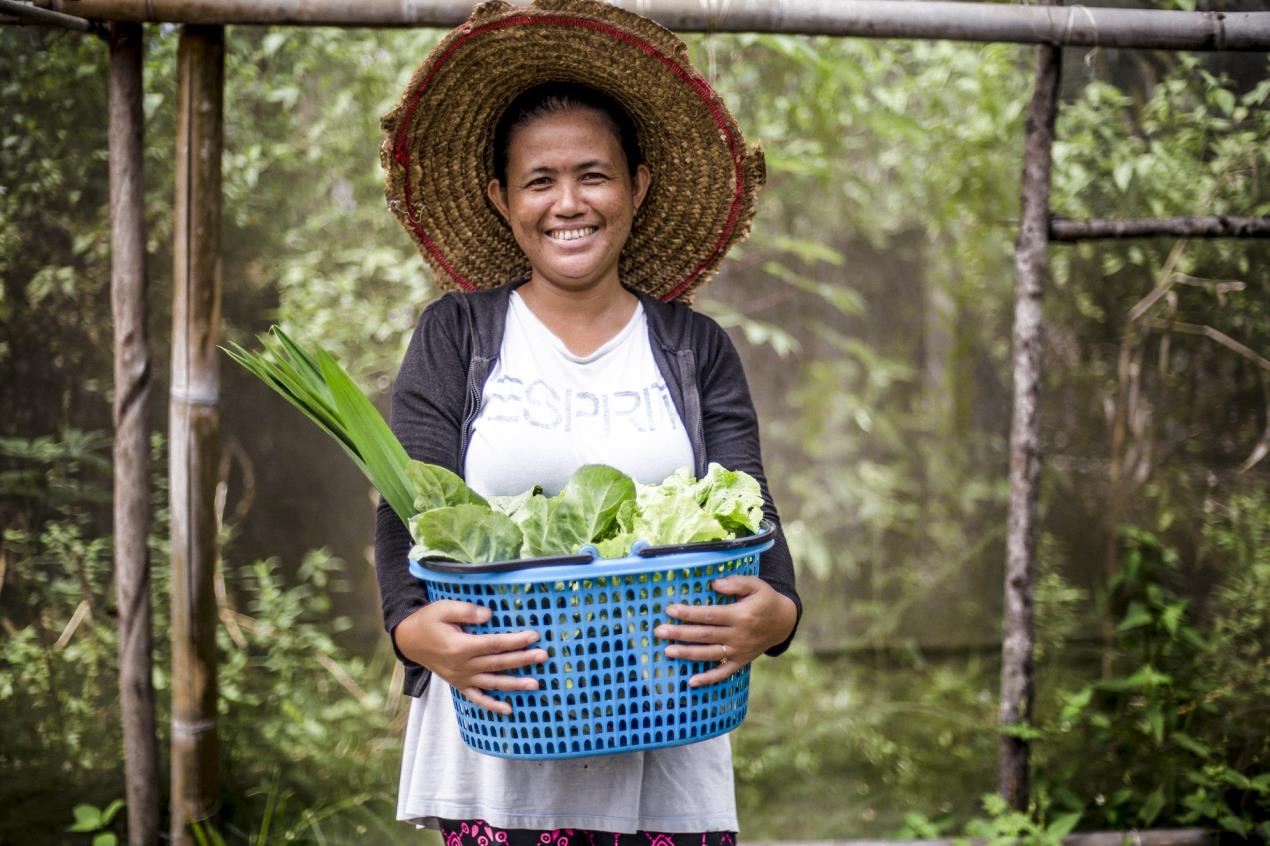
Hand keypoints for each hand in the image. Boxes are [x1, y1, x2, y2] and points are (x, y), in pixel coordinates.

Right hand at [392, 601, 547, 713]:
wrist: (409, 640)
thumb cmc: (428, 621)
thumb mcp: (443, 608)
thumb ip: (467, 611)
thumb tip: (490, 615)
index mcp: (460, 646)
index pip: (494, 644)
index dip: (515, 640)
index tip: (534, 636)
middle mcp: (462, 666)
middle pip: (498, 664)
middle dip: (522, 660)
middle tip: (543, 656)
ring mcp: (461, 678)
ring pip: (492, 683)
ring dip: (515, 684)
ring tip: (536, 684)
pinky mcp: (459, 684)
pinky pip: (477, 698)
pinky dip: (492, 705)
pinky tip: (509, 709)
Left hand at [652, 576, 797, 687]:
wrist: (783, 622)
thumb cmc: (765, 599)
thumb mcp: (756, 585)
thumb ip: (736, 583)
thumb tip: (714, 584)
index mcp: (741, 615)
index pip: (710, 615)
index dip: (689, 613)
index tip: (670, 610)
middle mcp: (738, 635)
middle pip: (705, 635)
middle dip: (680, 633)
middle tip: (659, 631)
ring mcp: (739, 651)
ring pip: (709, 654)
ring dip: (687, 654)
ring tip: (667, 651)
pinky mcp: (741, 662)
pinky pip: (723, 673)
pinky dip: (708, 679)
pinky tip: (691, 682)